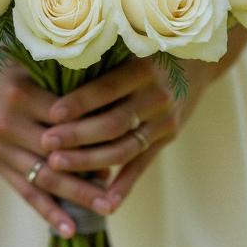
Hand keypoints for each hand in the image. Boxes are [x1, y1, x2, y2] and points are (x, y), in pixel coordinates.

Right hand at [0, 44, 114, 237]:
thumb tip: (105, 106)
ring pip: (43, 179)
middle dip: (90, 176)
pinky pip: (24, 191)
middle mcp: (8, 123)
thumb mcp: (30, 62)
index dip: (95, 135)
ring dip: (75, 197)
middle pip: (57, 156)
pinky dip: (48, 211)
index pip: (67, 121)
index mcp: (21, 94)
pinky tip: (68, 229)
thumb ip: (62, 83)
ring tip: (104, 211)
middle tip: (119, 192)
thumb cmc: (0, 61)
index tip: (123, 144)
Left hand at [38, 25, 246, 209]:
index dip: (79, 103)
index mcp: (145, 68)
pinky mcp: (167, 138)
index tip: (51, 114)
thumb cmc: (151, 46)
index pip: (108, 89)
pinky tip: (101, 203)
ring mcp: (165, 121)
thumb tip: (53, 67)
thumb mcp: (133, 43)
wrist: (200, 60)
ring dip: (89, 162)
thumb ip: (103, 56)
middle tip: (45, 143)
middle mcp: (158, 96)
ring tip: (57, 166)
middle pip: (113, 123)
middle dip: (76, 136)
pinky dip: (122, 186)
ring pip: (123, 149)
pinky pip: (141, 165)